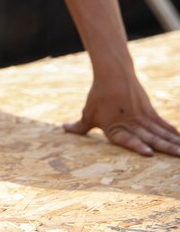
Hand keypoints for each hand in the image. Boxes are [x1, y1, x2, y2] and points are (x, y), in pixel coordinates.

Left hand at [63, 77, 179, 156]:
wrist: (113, 75)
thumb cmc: (98, 96)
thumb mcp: (88, 113)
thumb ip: (80, 127)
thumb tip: (64, 129)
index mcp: (114, 128)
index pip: (127, 139)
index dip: (138, 146)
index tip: (150, 153)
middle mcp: (130, 124)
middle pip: (150, 138)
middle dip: (164, 148)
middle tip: (178, 156)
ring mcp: (142, 117)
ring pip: (159, 132)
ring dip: (172, 143)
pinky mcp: (149, 111)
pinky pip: (162, 124)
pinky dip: (172, 132)